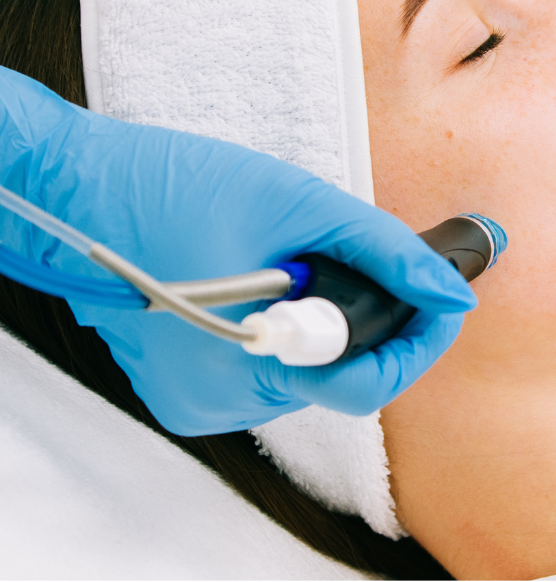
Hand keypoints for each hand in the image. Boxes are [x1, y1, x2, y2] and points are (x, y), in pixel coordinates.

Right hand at [0, 68, 475, 434]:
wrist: (74, 188)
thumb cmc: (172, 185)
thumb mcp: (296, 204)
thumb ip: (382, 249)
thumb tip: (448, 288)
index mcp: (243, 367)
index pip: (365, 384)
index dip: (417, 338)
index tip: (445, 298)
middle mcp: (216, 403)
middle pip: (336, 374)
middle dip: (367, 317)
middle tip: (373, 260)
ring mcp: (193, 398)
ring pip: (303, 368)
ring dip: (324, 316)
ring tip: (301, 255)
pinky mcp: (179, 383)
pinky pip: (262, 362)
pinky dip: (284, 323)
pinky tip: (269, 277)